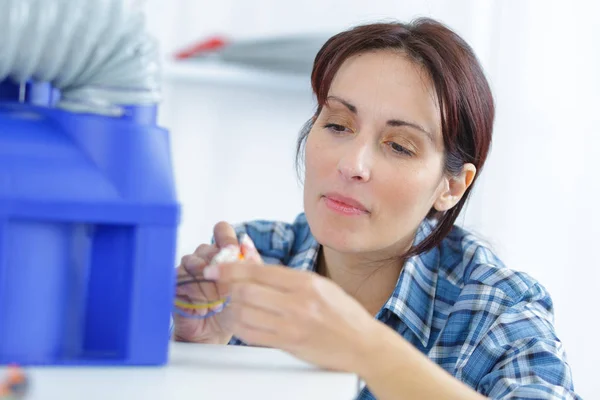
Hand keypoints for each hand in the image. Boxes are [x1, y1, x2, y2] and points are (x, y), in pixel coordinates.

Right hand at [173, 221, 253, 343]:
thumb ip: (250, 264)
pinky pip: (181, 279)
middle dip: (221, 271)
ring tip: (217, 303)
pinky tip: (204, 307)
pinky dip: (195, 295)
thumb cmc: (231, 310)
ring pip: (194, 263)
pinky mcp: (174, 283)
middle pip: (208, 248)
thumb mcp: (247, 286)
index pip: (221, 231)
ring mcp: (187, 269)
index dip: (227, 238)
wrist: (214, 334)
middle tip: (229, 291)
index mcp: (222, 253)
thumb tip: (247, 242)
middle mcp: (203, 257)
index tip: (234, 253)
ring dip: (208, 285)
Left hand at [202, 246, 378, 371]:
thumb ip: (285, 276)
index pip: (258, 270)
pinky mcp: (289, 344)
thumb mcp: (318, 285)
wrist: (363, 344)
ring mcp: (293, 324)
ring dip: (231, 309)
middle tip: (221, 289)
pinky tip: (240, 323)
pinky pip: (252, 334)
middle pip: (246, 291)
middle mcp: (298, 301)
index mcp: (305, 282)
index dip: (230, 269)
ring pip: (244, 313)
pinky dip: (239, 327)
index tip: (214, 268)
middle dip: (227, 289)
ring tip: (231, 306)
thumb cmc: (343, 313)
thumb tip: (252, 261)